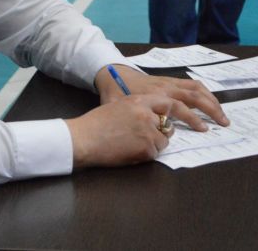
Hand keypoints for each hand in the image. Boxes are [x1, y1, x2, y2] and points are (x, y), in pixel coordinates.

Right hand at [65, 94, 179, 167]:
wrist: (84, 139)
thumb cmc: (95, 124)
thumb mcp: (118, 106)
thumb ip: (137, 108)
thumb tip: (151, 117)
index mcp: (138, 101)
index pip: (166, 103)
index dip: (170, 111)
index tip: (173, 117)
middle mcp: (146, 114)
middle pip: (167, 124)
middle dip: (160, 132)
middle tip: (146, 137)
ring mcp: (148, 131)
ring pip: (162, 141)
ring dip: (152, 146)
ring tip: (132, 145)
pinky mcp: (146, 148)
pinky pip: (154, 154)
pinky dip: (144, 156)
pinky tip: (129, 152)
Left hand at [94, 65, 229, 130]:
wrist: (112, 72)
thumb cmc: (115, 93)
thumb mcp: (118, 109)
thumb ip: (130, 121)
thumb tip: (143, 135)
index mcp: (155, 95)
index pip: (181, 107)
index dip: (193, 119)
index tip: (204, 129)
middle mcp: (166, 87)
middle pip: (195, 96)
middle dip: (212, 109)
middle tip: (224, 122)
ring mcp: (169, 82)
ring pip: (196, 88)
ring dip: (211, 100)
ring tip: (221, 113)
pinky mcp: (170, 80)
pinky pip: (191, 84)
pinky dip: (204, 92)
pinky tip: (210, 101)